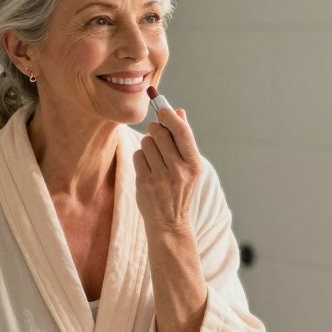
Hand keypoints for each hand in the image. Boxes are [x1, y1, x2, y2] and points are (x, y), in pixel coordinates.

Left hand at [133, 107, 201, 233]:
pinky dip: (141, 158)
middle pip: (160, 133)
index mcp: (194, 164)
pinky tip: (148, 169)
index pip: (181, 131)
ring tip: (155, 158)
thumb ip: (184, 138)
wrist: (170, 222)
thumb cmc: (180, 189)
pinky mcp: (145, 183)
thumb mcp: (189, 166)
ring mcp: (161, 178)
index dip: (169, 115)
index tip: (162, 108)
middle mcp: (179, 171)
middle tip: (157, 134)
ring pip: (147, 143)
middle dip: (156, 130)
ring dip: (148, 145)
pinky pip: (138, 156)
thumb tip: (178, 111)